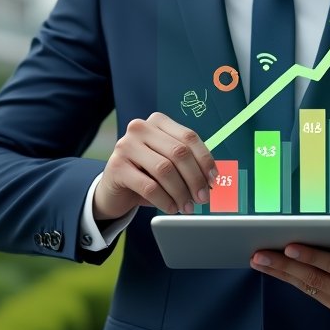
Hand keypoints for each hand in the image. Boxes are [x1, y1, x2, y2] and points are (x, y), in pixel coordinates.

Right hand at [94, 113, 217, 220]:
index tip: (213, 179)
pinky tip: (171, 208)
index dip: (205, 160)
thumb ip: (188, 164)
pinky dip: (165, 200)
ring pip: (164, 169)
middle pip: (179, 152)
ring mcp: (126, 146)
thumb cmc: (147, 175)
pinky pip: (149, 187)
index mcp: (158, 122)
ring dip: (181, 192)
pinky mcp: (116, 167)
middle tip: (202, 197)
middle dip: (195, 178)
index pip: (189, 137)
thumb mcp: (169, 164)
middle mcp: (140, 129)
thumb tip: (212, 179)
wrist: (115, 190)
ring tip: (187, 206)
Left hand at [250, 233, 329, 324]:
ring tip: (260, 261)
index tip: (291, 245)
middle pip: (316, 279)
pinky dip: (294, 282)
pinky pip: (314, 294)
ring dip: (283, 275)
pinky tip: (279, 271)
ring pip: (310, 288)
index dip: (313, 256)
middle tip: (261, 254)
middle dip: (286, 266)